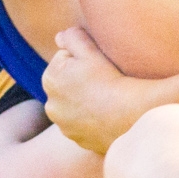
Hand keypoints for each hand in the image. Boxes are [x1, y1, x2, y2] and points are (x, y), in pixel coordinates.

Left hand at [42, 27, 157, 153]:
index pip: (65, 60)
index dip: (83, 59)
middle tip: (103, 81)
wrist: (128, 115)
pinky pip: (84, 124)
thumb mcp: (90, 50)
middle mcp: (51, 105)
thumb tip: (59, 37)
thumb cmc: (109, 79)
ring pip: (75, 106)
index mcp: (50, 79)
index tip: (98, 66)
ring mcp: (64, 126)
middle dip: (80, 81)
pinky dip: (92, 119)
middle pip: (68, 84)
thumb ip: (72, 37)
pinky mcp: (78, 140)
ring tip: (106, 98)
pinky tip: (107, 115)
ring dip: (85, 101)